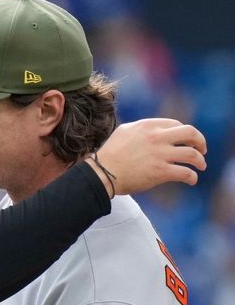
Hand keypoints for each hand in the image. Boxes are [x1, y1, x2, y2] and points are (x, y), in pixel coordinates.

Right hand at [86, 118, 206, 196]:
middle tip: (202, 149)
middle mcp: (156, 137)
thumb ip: (141, 128)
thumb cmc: (110, 154)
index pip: (176, 124)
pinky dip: (192, 177)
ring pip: (192, 154)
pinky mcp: (160, 172)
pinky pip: (186, 173)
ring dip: (200, 161)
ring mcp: (160, 154)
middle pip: (190, 133)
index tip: (186, 141)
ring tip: (201, 166)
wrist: (102, 172)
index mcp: (147, 126)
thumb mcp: (124, 132)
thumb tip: (154, 131)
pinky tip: (191, 180)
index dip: (184, 133)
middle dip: (200, 141)